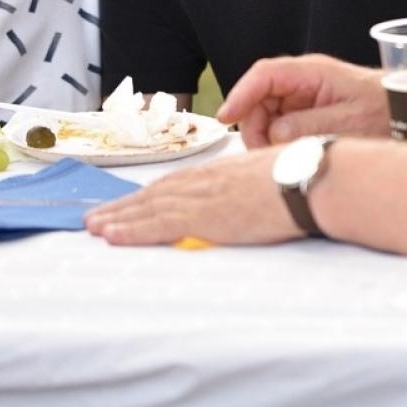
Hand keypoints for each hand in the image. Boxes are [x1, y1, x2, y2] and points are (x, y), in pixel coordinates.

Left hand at [86, 147, 295, 245]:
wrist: (313, 179)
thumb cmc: (306, 177)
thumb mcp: (274, 176)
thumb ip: (255, 188)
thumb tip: (255, 199)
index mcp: (224, 171)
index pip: (177, 182)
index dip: (149, 193)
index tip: (130, 201)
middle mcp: (207, 180)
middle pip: (155, 193)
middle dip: (124, 206)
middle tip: (95, 217)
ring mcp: (203, 197)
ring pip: (149, 207)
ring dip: (118, 217)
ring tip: (93, 226)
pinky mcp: (204, 216)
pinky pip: (158, 224)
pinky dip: (131, 230)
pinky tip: (112, 235)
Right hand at [217, 53, 388, 147]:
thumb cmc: (385, 111)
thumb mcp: (350, 121)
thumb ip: (311, 125)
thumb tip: (276, 132)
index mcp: (313, 72)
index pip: (265, 75)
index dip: (241, 94)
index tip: (226, 117)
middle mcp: (303, 81)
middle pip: (258, 97)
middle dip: (254, 125)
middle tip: (263, 154)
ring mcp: (303, 96)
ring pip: (265, 113)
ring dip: (265, 136)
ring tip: (281, 157)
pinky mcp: (306, 112)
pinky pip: (279, 124)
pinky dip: (277, 141)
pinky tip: (289, 154)